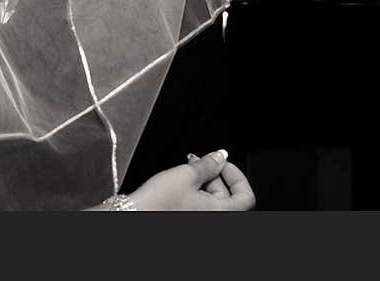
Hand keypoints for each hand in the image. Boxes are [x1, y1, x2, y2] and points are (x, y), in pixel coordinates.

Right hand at [127, 149, 255, 210]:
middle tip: (195, 162)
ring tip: (182, 174)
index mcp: (222, 213)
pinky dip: (194, 194)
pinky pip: (200, 207)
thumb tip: (220, 156)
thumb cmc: (158, 203)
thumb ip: (207, 164)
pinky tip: (178, 186)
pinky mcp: (188, 220)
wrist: (134, 216)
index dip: (235, 175)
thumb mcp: (185, 175)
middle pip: (227, 196)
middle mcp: (215, 220)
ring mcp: (201, 222)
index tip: (221, 162)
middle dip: (213, 175)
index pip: (245, 195)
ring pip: (212, 202)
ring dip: (202, 183)